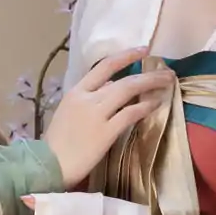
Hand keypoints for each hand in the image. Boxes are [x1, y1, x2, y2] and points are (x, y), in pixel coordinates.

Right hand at [44, 50, 167, 187]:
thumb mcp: (69, 112)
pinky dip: (145, 107)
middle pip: (122, 79)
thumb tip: (112, 85)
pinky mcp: (105, 132)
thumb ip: (90, 98)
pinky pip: (130, 114)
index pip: (103, 66)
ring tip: (167, 83)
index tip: (143, 50)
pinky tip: (156, 104)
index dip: (125, 56)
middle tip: (167, 71)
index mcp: (76, 92)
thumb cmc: (58, 142)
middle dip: (147, 74)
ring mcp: (96, 115)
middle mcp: (87, 99)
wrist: (48, 164)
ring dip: (150, 85)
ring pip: (128, 91)